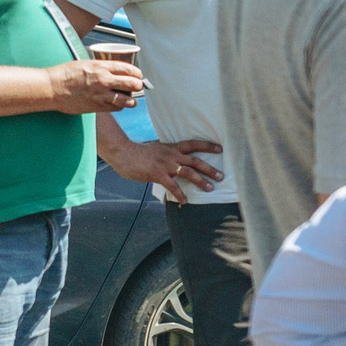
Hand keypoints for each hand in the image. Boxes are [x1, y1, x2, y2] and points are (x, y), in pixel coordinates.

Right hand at [49, 58, 141, 113]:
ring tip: (130, 98)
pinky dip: (120, 106)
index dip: (137, 73)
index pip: (129, 69)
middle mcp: (104, 80)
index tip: (137, 75)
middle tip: (137, 86)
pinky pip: (116, 108)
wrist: (51, 88)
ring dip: (132, 100)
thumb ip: (102, 67)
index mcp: (102, 67)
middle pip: (133, 84)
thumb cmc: (65, 74)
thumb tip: (113, 69)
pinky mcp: (97, 106)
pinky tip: (118, 104)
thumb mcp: (85, 64)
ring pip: (128, 100)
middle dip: (138, 85)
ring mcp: (102, 94)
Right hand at [105, 136, 222, 195]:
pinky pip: (173, 186)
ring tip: (211, 188)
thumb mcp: (158, 149)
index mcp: (173, 148)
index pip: (194, 144)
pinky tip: (185, 201)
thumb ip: (169, 154)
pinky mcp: (158, 174)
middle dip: (210, 169)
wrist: (123, 152)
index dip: (208, 146)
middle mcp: (172, 155)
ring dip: (201, 181)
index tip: (220, 149)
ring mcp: (166, 164)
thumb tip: (178, 161)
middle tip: (221, 176)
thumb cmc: (139, 153)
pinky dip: (180, 194)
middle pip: (196, 160)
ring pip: (188, 172)